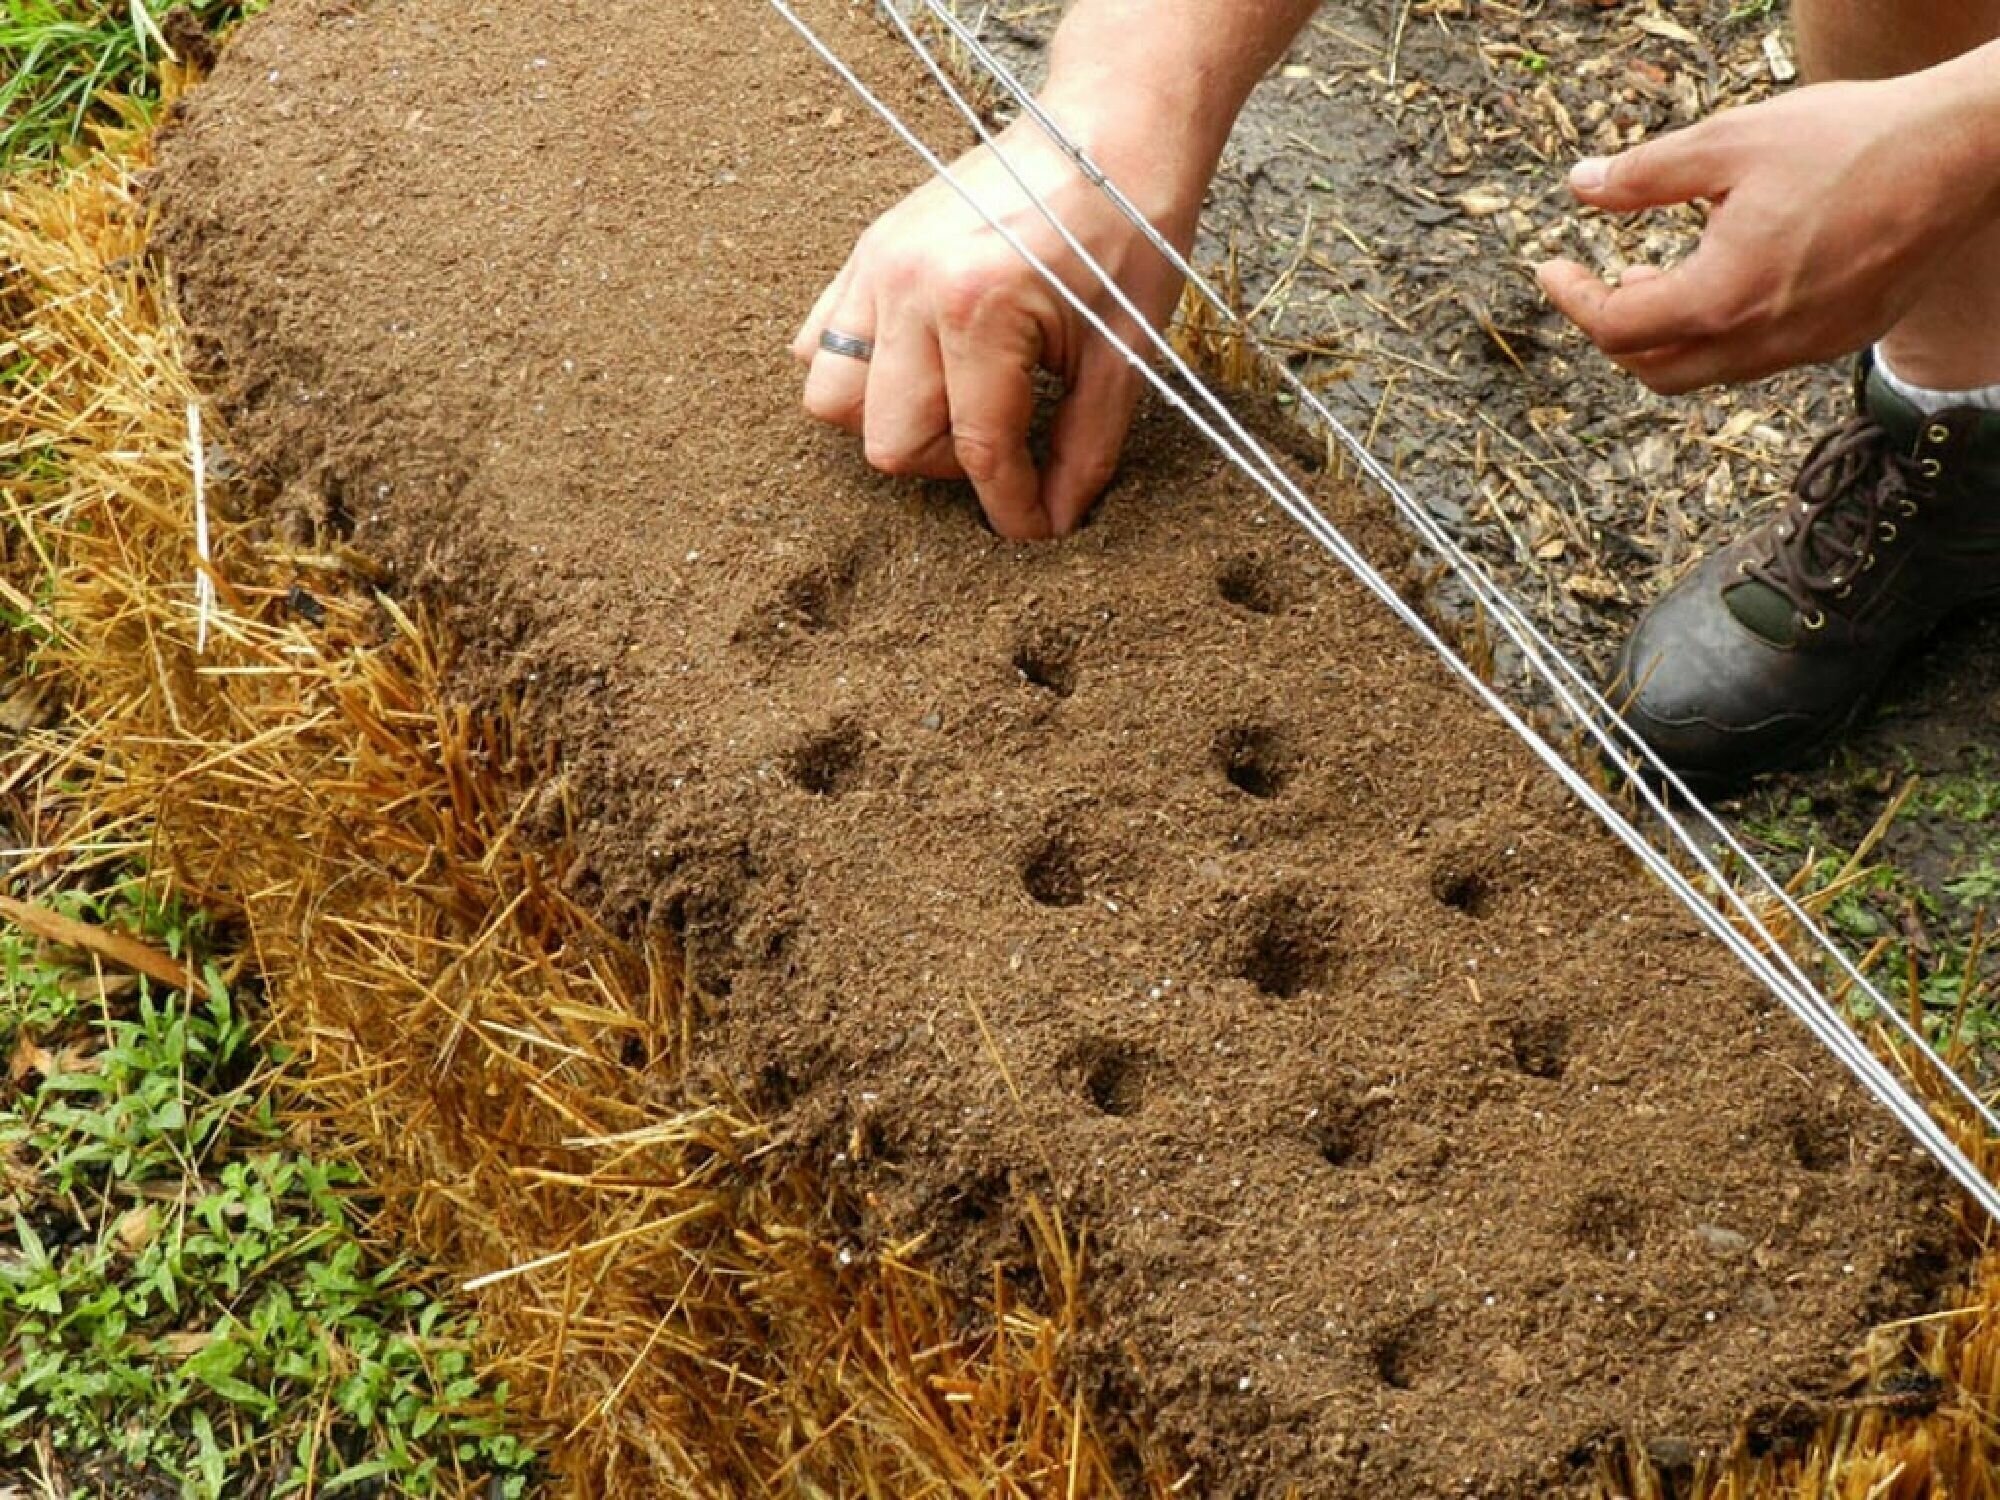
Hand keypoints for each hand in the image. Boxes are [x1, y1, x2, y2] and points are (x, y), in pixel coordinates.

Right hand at [792, 117, 1200, 539]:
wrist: (1107, 136)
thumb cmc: (1126, 235)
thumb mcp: (1123, 353)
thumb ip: (1086, 448)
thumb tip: (1056, 521)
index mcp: (979, 309)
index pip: (977, 450)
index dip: (1011, 506)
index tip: (1035, 530)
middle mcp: (910, 288)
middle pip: (887, 440)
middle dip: (949, 466)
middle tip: (1008, 449)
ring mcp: (877, 267)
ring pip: (833, 399)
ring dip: (891, 423)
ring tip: (956, 409)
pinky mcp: (867, 254)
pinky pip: (820, 342)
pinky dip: (858, 373)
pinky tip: (922, 369)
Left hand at [1536, 71, 1999, 394]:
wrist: (1963, 152)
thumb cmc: (1849, 141)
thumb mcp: (1727, 142)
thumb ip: (1644, 174)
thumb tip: (1582, 186)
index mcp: (1722, 297)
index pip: (1615, 328)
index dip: (1572, 300)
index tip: (1551, 269)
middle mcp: (1762, 341)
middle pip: (1654, 371)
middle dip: (1615, 335)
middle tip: (1600, 285)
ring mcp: (1806, 348)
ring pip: (1709, 371)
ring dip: (1669, 337)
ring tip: (1658, 279)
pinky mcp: (1841, 339)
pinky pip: (1760, 358)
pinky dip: (1722, 334)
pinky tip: (1727, 282)